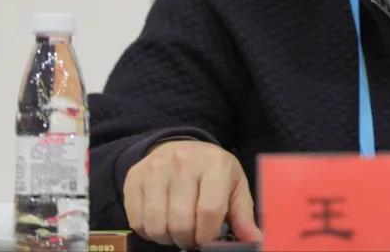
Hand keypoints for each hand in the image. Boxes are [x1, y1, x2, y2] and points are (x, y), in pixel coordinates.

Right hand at [124, 140, 261, 249]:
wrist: (180, 148)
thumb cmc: (212, 172)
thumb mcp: (234, 186)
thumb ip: (242, 215)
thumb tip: (254, 241)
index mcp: (214, 164)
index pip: (210, 211)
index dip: (208, 236)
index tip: (208, 240)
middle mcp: (183, 162)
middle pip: (181, 222)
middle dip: (187, 240)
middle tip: (192, 237)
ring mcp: (156, 169)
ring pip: (157, 225)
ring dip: (167, 238)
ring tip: (177, 230)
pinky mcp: (134, 178)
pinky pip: (137, 221)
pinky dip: (149, 231)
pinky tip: (161, 222)